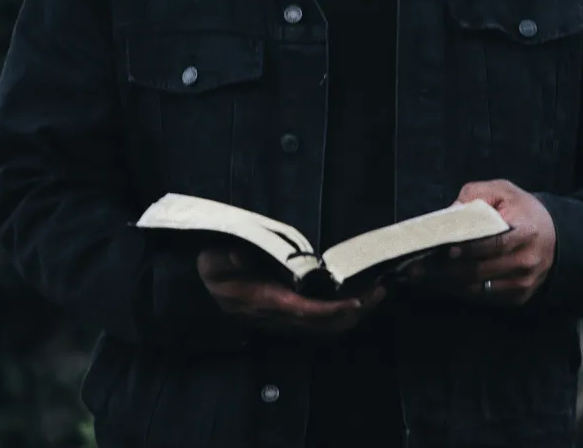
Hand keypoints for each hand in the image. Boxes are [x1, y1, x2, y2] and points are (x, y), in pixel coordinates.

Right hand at [197, 247, 385, 336]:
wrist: (203, 288)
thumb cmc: (214, 269)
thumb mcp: (215, 260)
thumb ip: (229, 259)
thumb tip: (241, 257)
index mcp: (266, 301)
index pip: (305, 311)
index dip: (333, 310)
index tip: (357, 302)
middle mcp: (279, 316)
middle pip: (324, 324)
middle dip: (355, 311)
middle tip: (379, 291)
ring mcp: (285, 320)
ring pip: (326, 326)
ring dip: (352, 314)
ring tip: (375, 293)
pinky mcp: (289, 317)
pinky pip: (320, 322)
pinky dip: (342, 314)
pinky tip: (356, 300)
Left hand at [404, 179, 556, 305]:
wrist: (555, 236)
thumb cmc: (523, 211)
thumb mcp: (503, 191)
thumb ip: (475, 196)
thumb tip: (450, 213)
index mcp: (525, 231)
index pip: (494, 243)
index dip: (468, 249)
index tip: (444, 249)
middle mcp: (526, 261)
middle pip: (480, 271)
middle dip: (445, 270)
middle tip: (416, 267)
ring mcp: (523, 283)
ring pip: (477, 289)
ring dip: (447, 284)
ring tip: (421, 276)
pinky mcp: (517, 297)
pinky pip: (483, 298)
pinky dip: (459, 291)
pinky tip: (441, 282)